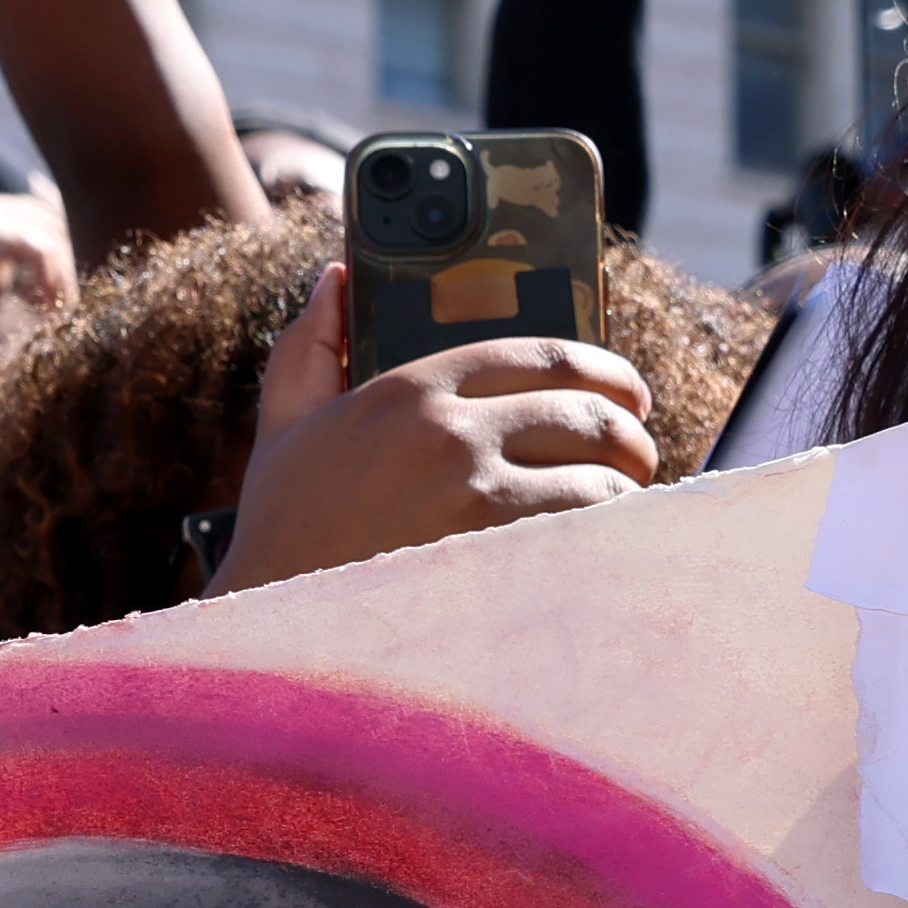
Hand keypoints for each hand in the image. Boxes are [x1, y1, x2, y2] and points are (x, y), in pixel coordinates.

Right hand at [219, 270, 665, 586]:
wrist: (269, 629)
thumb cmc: (281, 535)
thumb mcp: (284, 428)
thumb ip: (310, 346)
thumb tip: (335, 278)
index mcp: (410, 388)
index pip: (541, 354)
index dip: (606, 371)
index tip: (627, 394)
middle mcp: (450, 431)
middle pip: (586, 410)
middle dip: (630, 434)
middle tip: (638, 456)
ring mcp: (476, 496)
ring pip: (601, 476)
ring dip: (628, 492)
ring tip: (626, 508)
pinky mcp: (498, 560)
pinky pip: (591, 533)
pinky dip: (613, 539)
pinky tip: (610, 550)